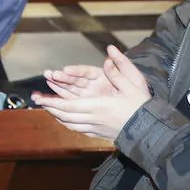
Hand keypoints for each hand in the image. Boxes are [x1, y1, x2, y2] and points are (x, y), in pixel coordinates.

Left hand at [33, 46, 151, 141]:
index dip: (51, 102)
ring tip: (47, 108)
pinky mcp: (101, 134)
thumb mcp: (133, 86)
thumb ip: (118, 71)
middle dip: (49, 107)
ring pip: (70, 124)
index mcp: (99, 106)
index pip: (68, 105)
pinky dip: (68, 124)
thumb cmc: (143, 108)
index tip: (37, 98)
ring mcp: (97, 128)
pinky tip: (64, 120)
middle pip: (65, 115)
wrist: (153, 132)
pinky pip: (79, 130)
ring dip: (56, 116)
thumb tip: (109, 55)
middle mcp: (94, 119)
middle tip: (36, 101)